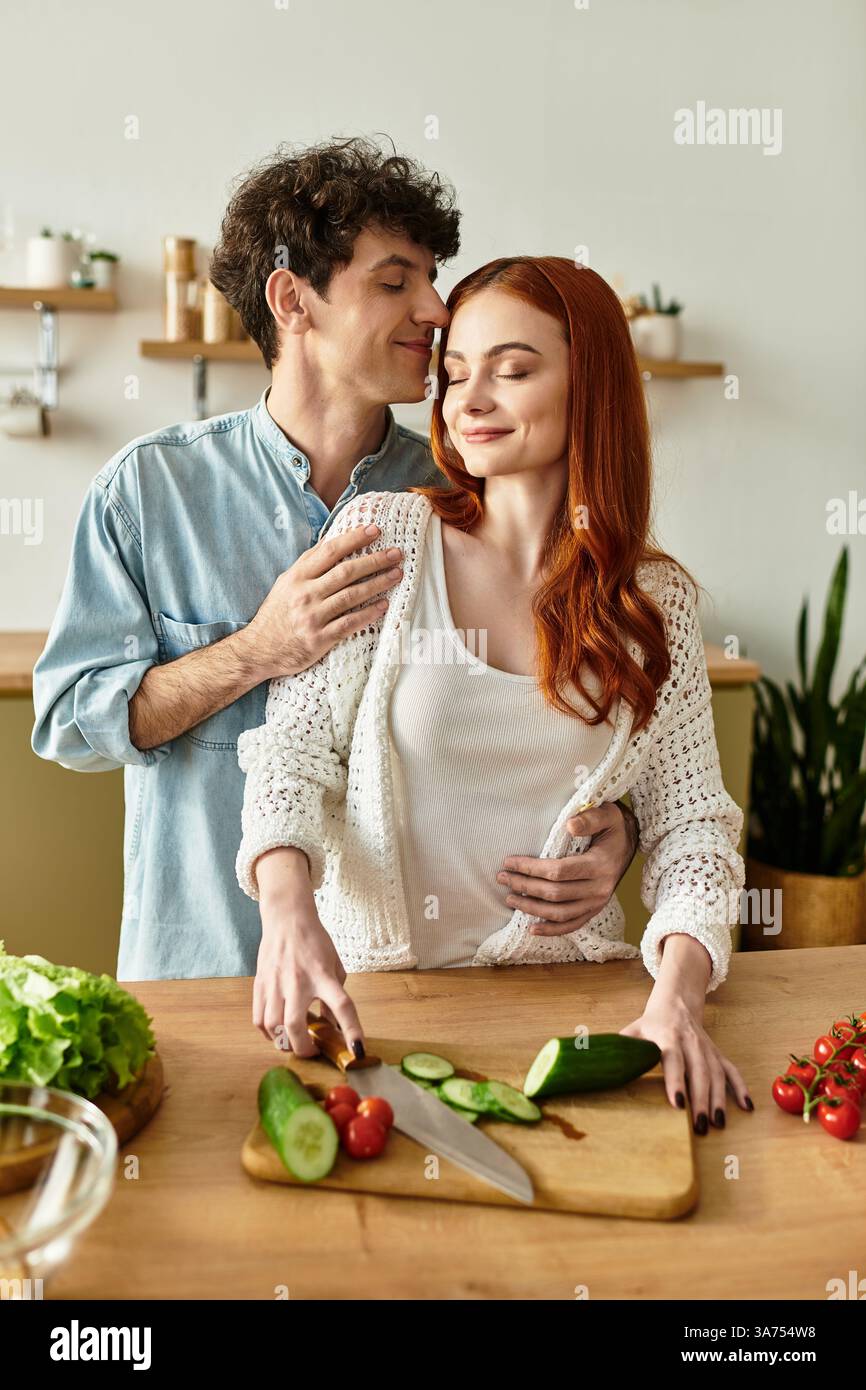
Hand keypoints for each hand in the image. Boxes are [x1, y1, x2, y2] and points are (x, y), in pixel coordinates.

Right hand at [238, 522, 403, 679]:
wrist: (259, 650)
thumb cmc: (277, 614)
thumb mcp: (286, 583)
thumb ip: (308, 565)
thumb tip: (332, 542)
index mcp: (297, 577)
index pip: (330, 551)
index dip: (354, 538)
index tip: (375, 530)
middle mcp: (305, 594)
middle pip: (346, 572)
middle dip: (374, 560)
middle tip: (396, 554)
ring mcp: (312, 617)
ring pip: (351, 596)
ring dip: (377, 583)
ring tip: (396, 575)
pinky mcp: (319, 639)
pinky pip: (349, 623)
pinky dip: (368, 614)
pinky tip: (383, 605)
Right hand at [253, 896, 364, 1058]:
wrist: (287, 919)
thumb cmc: (314, 942)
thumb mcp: (334, 966)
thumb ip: (334, 997)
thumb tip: (331, 1026)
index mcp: (322, 975)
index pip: (342, 1006)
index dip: (352, 1030)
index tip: (357, 1051)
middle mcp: (298, 981)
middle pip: (295, 1025)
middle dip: (303, 1048)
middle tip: (312, 1050)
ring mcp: (276, 983)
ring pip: (273, 1026)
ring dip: (283, 1042)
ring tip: (293, 1041)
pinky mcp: (260, 985)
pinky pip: (259, 1019)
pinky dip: (267, 1032)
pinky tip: (277, 1030)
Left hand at [496, 800, 637, 933]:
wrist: (630, 844)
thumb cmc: (612, 827)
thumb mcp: (607, 814)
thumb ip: (589, 818)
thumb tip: (569, 826)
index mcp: (600, 865)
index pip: (558, 871)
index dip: (531, 868)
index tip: (509, 862)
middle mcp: (599, 888)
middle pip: (555, 893)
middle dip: (524, 886)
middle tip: (502, 877)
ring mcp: (597, 903)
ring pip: (559, 913)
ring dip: (531, 908)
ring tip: (509, 898)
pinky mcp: (594, 910)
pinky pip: (571, 925)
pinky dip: (551, 930)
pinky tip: (531, 928)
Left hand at [619, 994, 753, 1132]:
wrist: (677, 1002)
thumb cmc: (650, 1023)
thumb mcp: (632, 1030)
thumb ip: (619, 1048)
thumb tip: (594, 1063)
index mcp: (667, 1036)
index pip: (674, 1060)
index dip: (676, 1081)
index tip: (678, 1104)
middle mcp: (691, 1042)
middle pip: (699, 1072)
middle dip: (701, 1100)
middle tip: (700, 1127)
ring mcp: (707, 1048)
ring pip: (717, 1074)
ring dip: (720, 1099)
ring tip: (718, 1124)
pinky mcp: (717, 1053)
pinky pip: (731, 1070)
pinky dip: (740, 1088)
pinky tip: (746, 1107)